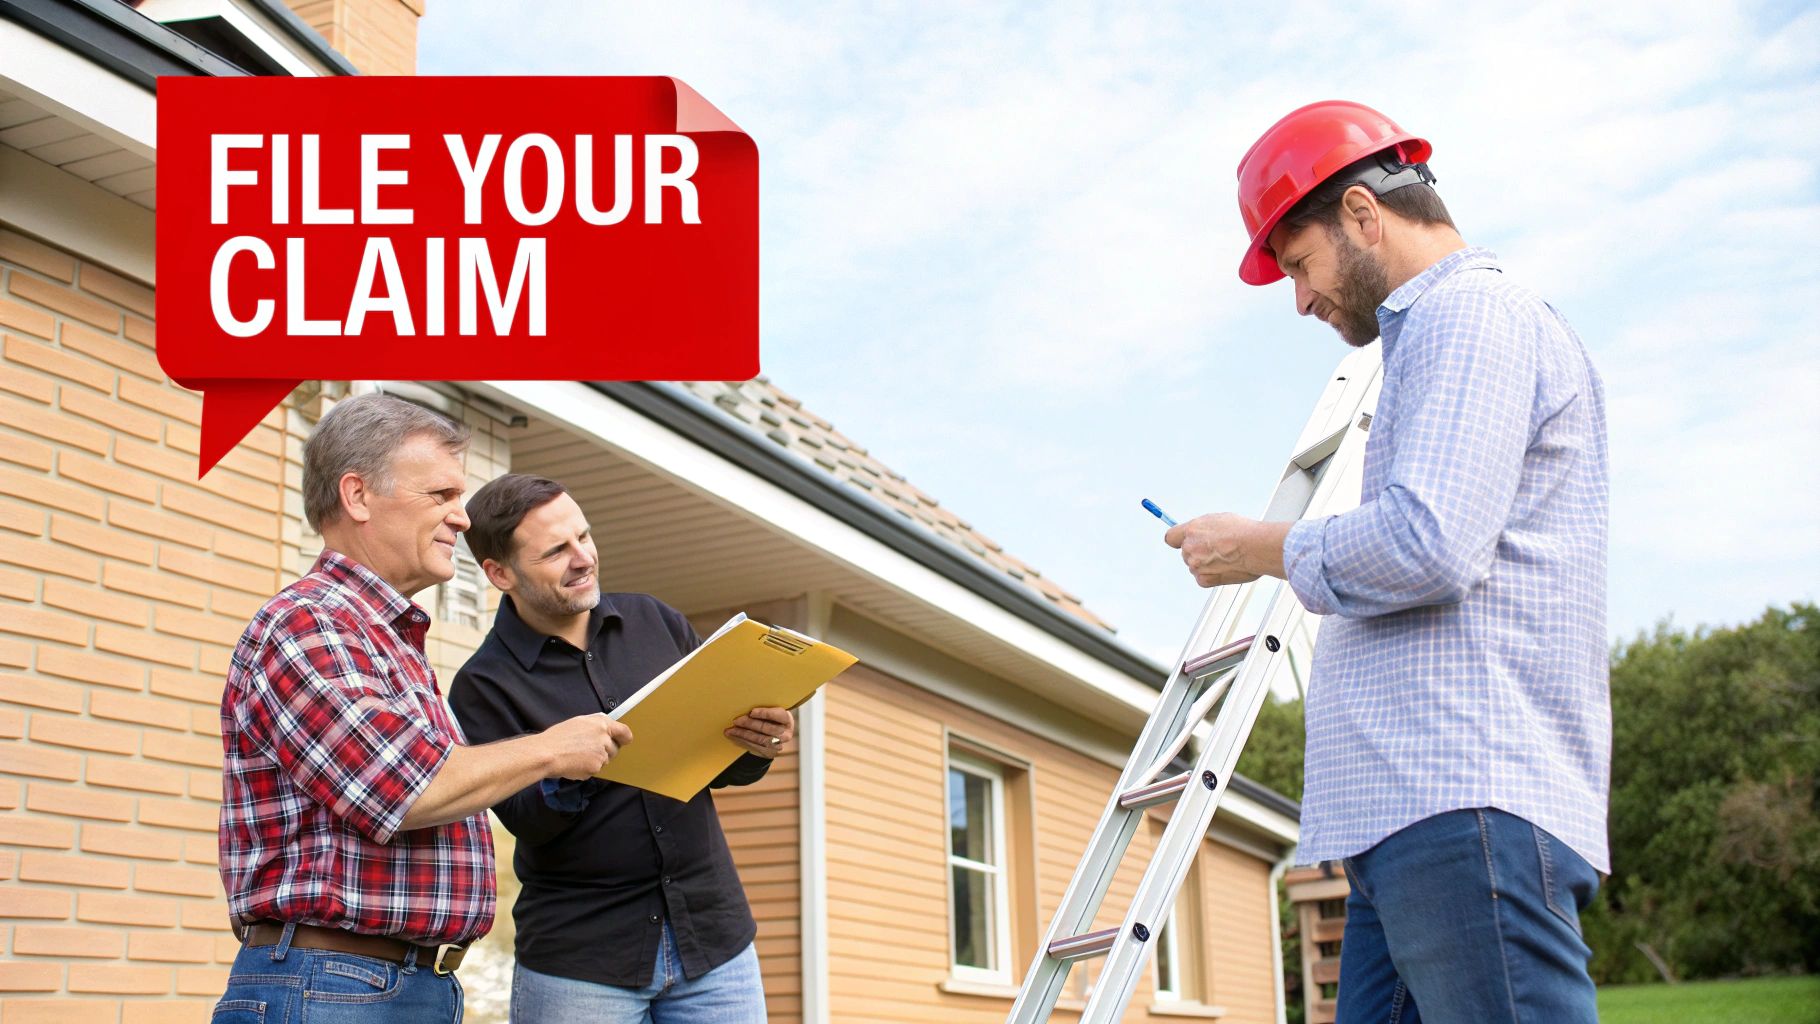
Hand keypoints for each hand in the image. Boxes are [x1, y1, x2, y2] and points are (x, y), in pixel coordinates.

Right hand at [541, 713, 633, 779]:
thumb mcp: (579, 722)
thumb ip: (596, 725)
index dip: (624, 738)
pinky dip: (587, 769)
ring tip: (577, 756)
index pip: (624, 732)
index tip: (624, 741)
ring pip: (605, 760)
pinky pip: (595, 770)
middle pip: (615, 749)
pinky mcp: (596, 767)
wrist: (547, 753)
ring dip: (596, 761)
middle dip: (605, 751)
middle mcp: (604, 738)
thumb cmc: (558, 737)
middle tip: (588, 750)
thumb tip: (606, 729)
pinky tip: (575, 764)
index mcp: (601, 724)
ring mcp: (601, 754)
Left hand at [726, 707, 794, 757]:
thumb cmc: (771, 719)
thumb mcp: (773, 711)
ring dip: (743, 734)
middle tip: (736, 720)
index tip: (752, 712)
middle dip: (750, 724)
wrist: (775, 735)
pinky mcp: (769, 752)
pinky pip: (755, 746)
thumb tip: (746, 703)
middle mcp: (785, 733)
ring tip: (731, 730)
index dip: (765, 713)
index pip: (778, 715)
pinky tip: (734, 736)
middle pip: (766, 728)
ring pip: (759, 739)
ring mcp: (778, 744)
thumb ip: (765, 708)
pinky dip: (743, 740)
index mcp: (787, 719)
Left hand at [1164, 513, 1284, 587]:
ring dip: (1206, 564)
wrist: (1255, 547)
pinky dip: (1211, 576)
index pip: (1171, 537)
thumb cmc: (1244, 532)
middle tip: (1217, 550)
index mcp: (1192, 530)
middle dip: (1198, 552)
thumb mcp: (1219, 520)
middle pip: (1186, 553)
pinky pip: (1202, 579)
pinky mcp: (1204, 579)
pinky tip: (1225, 568)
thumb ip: (1204, 529)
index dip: (1178, 540)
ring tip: (1225, 558)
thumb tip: (1204, 532)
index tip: (1181, 541)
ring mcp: (1196, 565)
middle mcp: (1190, 548)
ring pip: (1195, 566)